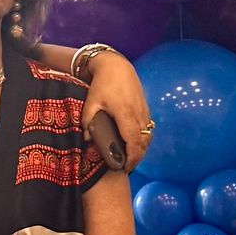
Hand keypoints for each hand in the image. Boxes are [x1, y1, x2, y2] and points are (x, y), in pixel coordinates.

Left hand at [84, 52, 153, 171]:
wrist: (116, 66)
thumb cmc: (102, 84)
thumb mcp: (91, 102)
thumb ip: (87, 121)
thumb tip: (86, 139)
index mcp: (125, 114)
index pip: (133, 141)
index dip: (132, 157)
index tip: (126, 167)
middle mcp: (138, 114)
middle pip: (143, 142)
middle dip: (137, 157)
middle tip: (127, 167)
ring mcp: (144, 111)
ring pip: (148, 136)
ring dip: (142, 149)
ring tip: (131, 159)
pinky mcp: (145, 108)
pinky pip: (148, 128)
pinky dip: (144, 139)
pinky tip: (135, 145)